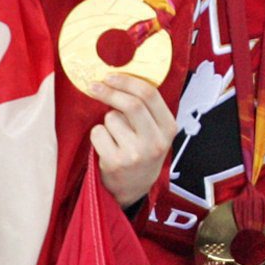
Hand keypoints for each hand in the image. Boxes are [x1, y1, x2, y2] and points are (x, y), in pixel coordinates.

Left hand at [89, 71, 180, 207]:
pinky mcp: (115, 163)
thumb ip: (147, 109)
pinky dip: (97, 135)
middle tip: (95, 86)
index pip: (150, 95)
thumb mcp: (156, 132)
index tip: (110, 76)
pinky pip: (98, 133)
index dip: (127, 81)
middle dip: (110, 91)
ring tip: (114, 135)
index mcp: (169, 128)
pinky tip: (106, 146)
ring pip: (111, 119)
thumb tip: (120, 78)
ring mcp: (135, 154)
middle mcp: (155, 142)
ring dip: (106, 121)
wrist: (134, 188)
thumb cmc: (143, 152)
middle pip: (132, 105)